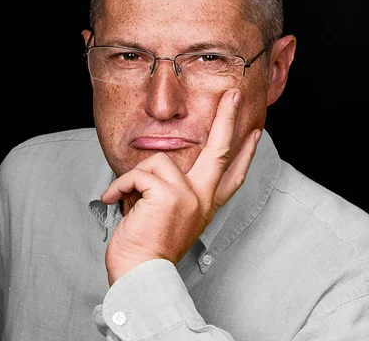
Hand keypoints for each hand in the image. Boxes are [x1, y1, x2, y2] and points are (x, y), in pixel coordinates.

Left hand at [100, 89, 260, 284]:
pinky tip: (116, 202)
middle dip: (228, 118)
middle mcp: (201, 198)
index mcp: (203, 204)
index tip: (255, 133)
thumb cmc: (146, 247)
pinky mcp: (170, 194)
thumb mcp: (166, 216)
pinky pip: (138, 173)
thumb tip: (158, 168)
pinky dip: (120, 187)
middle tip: (233, 94)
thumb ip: (170, 191)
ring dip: (133, 181)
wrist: (139, 276)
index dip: (245, 154)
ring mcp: (188, 195)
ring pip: (157, 161)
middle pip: (220, 150)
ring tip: (127, 203)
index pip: (232, 175)